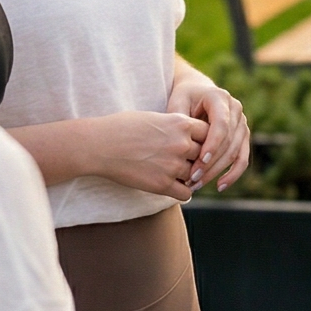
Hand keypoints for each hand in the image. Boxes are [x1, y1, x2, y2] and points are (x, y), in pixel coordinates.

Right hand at [91, 109, 207, 200]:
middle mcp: (181, 144)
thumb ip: (176, 126)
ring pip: (196, 175)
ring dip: (189, 176)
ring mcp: (173, 165)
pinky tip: (173, 187)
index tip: (196, 143)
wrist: (100, 145)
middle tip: (189, 162)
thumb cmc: (123, 127)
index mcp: (181, 123)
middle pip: (205, 155)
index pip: (209, 132)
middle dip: (198, 159)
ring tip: (178, 174)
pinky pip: (186, 193)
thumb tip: (190, 134)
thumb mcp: (155, 117)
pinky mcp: (162, 185)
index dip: (204, 139)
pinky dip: (182, 192)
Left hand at [169, 68, 250, 191]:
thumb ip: (179, 119)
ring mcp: (242, 123)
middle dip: (211, 163)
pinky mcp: (243, 137)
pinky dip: (233, 174)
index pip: (221, 124)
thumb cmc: (183, 98)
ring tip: (197, 184)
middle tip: (192, 178)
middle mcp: (236, 109)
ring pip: (235, 152)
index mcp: (220, 97)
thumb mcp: (178, 103)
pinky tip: (220, 186)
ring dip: (217, 171)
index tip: (199, 162)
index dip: (212, 145)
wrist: (197, 92)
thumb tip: (179, 143)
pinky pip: (242, 158)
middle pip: (228, 141)